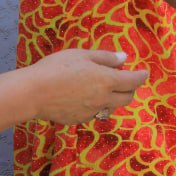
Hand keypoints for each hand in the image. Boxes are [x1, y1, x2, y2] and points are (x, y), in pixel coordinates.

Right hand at [25, 50, 148, 123]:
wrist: (32, 93)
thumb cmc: (56, 68)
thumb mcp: (82, 55)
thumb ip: (106, 58)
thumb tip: (124, 58)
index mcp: (107, 81)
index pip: (133, 81)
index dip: (141, 76)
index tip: (144, 72)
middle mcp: (103, 99)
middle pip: (127, 98)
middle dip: (130, 89)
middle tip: (124, 80)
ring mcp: (91, 112)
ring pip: (111, 108)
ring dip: (113, 99)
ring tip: (103, 88)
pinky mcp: (78, 120)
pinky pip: (94, 113)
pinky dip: (96, 106)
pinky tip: (84, 98)